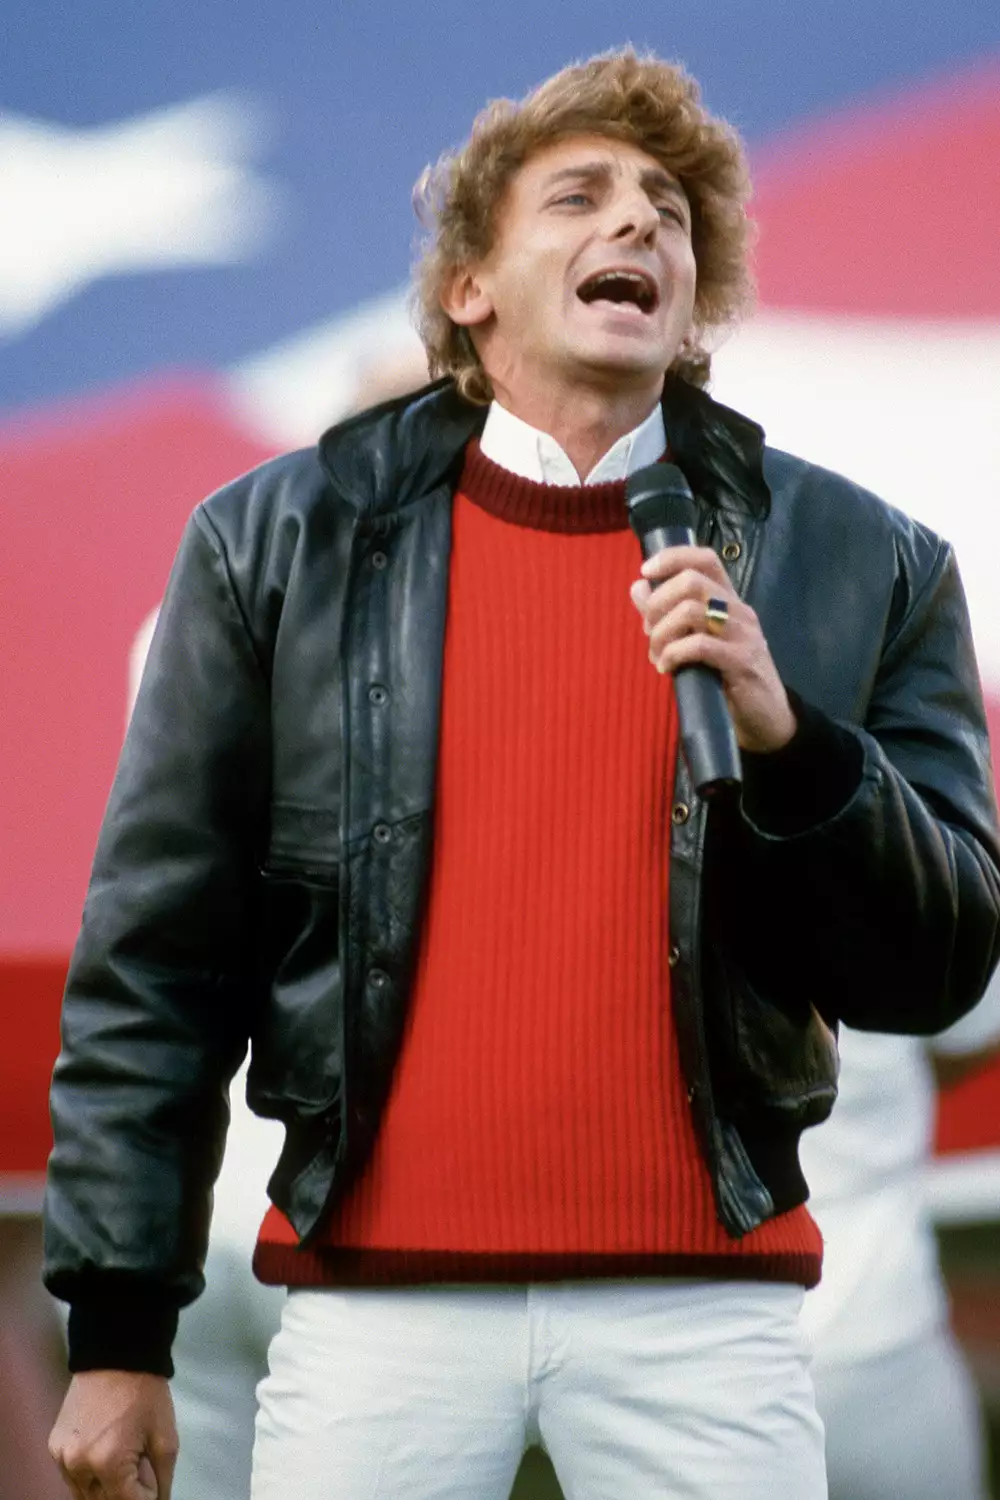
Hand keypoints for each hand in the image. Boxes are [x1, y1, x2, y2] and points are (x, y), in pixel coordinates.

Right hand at [49, 1371, 176, 1499]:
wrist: (116, 1354)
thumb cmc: (145, 1393)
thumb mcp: (165, 1437)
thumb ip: (162, 1480)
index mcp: (108, 1464)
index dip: (145, 1497)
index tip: (153, 1483)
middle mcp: (78, 1466)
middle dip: (125, 1493)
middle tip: (139, 1468)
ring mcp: (62, 1457)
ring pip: (84, 1494)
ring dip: (105, 1488)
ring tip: (123, 1459)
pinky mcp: (54, 1446)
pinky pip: (72, 1476)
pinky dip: (88, 1475)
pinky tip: (105, 1453)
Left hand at [629, 544, 795, 753]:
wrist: (765, 718)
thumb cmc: (726, 677)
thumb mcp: (695, 640)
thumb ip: (666, 613)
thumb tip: (638, 587)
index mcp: (728, 601)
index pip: (705, 559)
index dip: (673, 557)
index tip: (645, 571)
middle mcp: (738, 610)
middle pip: (692, 581)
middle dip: (658, 603)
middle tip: (648, 631)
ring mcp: (743, 634)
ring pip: (691, 611)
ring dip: (661, 633)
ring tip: (656, 656)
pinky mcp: (741, 661)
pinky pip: (699, 645)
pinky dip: (673, 654)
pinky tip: (667, 668)